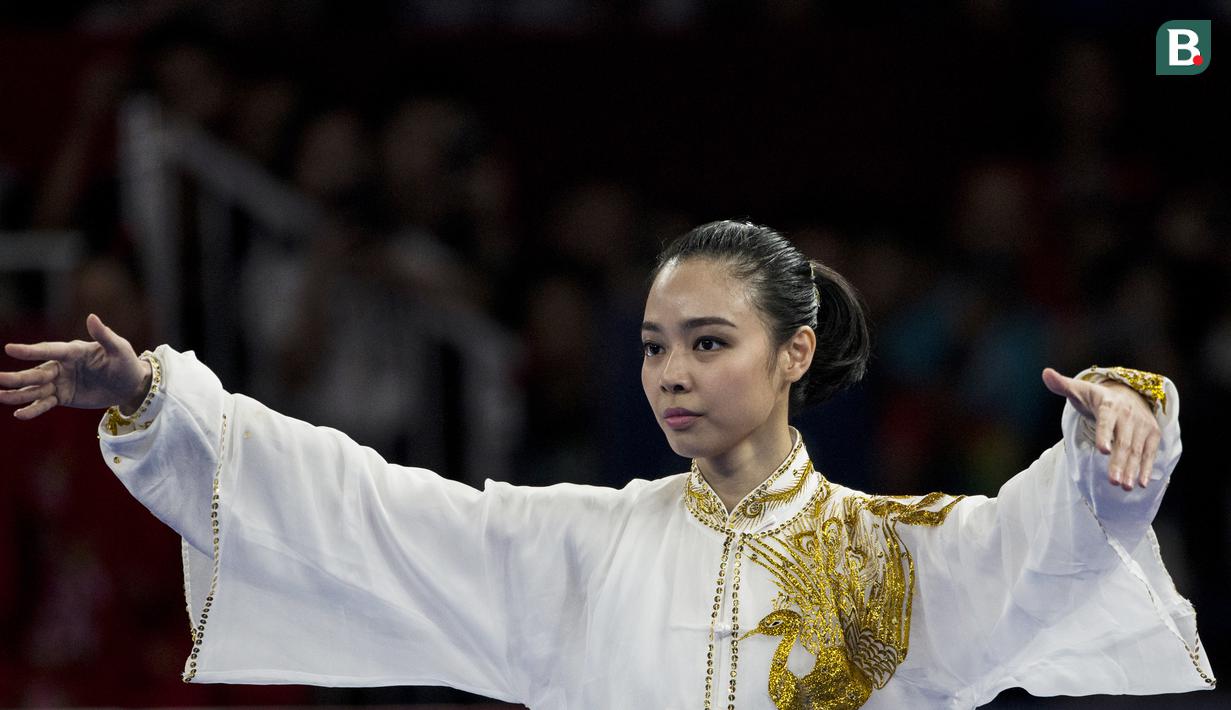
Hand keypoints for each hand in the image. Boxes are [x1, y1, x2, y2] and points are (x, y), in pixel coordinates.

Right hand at [1, 314, 150, 419]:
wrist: (130, 385)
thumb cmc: (125, 362)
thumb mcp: (119, 349)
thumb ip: (104, 335)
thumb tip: (91, 317)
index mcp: (73, 351)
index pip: (49, 350)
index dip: (31, 351)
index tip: (10, 349)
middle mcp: (62, 366)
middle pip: (36, 372)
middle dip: (18, 377)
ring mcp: (60, 382)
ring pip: (35, 389)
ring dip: (18, 393)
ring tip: (0, 396)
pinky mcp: (62, 397)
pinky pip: (45, 403)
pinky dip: (33, 409)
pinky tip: (19, 414)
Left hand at [1041, 367, 1161, 490]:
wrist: (1128, 395)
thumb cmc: (1096, 397)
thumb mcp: (1079, 390)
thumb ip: (1062, 385)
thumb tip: (1045, 373)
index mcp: (1108, 404)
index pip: (1105, 421)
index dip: (1104, 435)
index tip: (1102, 451)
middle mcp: (1128, 415)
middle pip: (1122, 441)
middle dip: (1118, 462)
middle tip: (1112, 481)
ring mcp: (1142, 425)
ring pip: (1136, 450)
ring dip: (1131, 469)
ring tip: (1123, 486)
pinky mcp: (1152, 434)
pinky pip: (1149, 453)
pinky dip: (1145, 468)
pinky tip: (1140, 483)